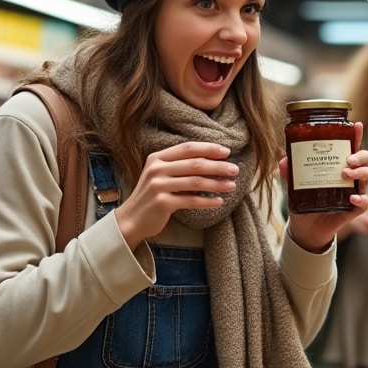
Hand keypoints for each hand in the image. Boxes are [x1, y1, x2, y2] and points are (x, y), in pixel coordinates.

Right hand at [114, 142, 238, 248]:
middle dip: (218, 167)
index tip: (227, 152)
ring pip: (195, 182)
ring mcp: (158, 185)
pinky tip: (220, 202)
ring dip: (217, 184)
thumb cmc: (153, 196)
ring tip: (232, 186)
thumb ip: (180, 166)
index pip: (188, 148)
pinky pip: (191, 200)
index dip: (209, 148)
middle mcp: (156, 169)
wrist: (132, 219)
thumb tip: (215, 162)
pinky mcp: (161, 202)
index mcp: (157, 158)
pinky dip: (207, 201)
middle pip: (195, 164)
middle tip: (235, 170)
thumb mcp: (162, 175)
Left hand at [284, 122, 367, 251]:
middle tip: (347, 160)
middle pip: (365, 159)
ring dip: (360, 172)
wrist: (305, 228)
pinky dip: (361, 199)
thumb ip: (289, 172)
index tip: (356, 125)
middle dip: (360, 156)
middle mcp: (349, 176)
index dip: (356, 135)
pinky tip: (352, 198)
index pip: (350, 147)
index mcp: (337, 164)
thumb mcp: (293, 184)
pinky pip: (365, 202)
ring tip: (345, 174)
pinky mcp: (354, 209)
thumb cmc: (303, 201)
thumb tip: (283, 159)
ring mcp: (353, 191)